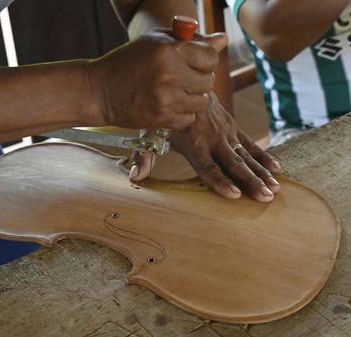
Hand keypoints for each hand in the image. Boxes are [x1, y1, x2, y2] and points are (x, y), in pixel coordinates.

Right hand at [86, 31, 226, 129]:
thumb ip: (191, 40)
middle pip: (208, 81)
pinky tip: (166, 105)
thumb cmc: (128, 62)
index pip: (210, 57)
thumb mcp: (156, 42)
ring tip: (173, 92)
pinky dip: (181, 114)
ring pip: (201, 102)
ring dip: (192, 98)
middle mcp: (169, 75)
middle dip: (198, 80)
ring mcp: (165, 99)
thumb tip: (223, 40)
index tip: (192, 63)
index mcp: (169, 50)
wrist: (99, 91)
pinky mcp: (161, 119)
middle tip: (180, 79)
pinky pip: (188, 118)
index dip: (204, 61)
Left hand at [131, 93, 281, 201]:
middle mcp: (212, 137)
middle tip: (264, 196)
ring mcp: (225, 132)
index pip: (207, 166)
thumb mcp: (151, 132)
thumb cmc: (163, 113)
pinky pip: (251, 144)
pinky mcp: (232, 127)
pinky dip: (264, 156)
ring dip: (261, 172)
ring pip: (246, 155)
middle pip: (232, 163)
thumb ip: (144, 156)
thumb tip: (135, 177)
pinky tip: (278, 170)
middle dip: (250, 180)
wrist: (182, 80)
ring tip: (275, 188)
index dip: (219, 181)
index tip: (234, 195)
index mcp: (192, 142)